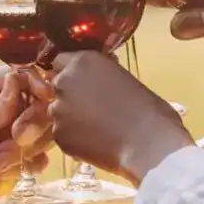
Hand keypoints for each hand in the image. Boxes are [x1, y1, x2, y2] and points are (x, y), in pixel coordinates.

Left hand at [0, 67, 52, 189]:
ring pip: (42, 132)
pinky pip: (38, 157)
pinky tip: (12, 171)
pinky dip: (30, 164)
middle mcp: (5, 105)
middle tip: (17, 137)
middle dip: (33, 122)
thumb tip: (17, 82)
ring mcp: (13, 131)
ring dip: (23, 149)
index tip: (45, 96)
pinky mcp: (17, 157)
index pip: (23, 75)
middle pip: (40, 104)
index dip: (38, 83)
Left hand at [48, 52, 192, 184]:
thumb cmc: (145, 107)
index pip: (60, 61)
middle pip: (57, 87)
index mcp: (81, 62)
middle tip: (91, 109)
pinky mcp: (59, 136)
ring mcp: (58, 110)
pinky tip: (95, 142)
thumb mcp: (121, 76)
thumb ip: (99, 73)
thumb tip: (94, 76)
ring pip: (58, 112)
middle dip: (69, 96)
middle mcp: (64, 82)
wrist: (147, 141)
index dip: (70, 73)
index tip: (81, 83)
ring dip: (70, 118)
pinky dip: (74, 138)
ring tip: (95, 129)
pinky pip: (62, 134)